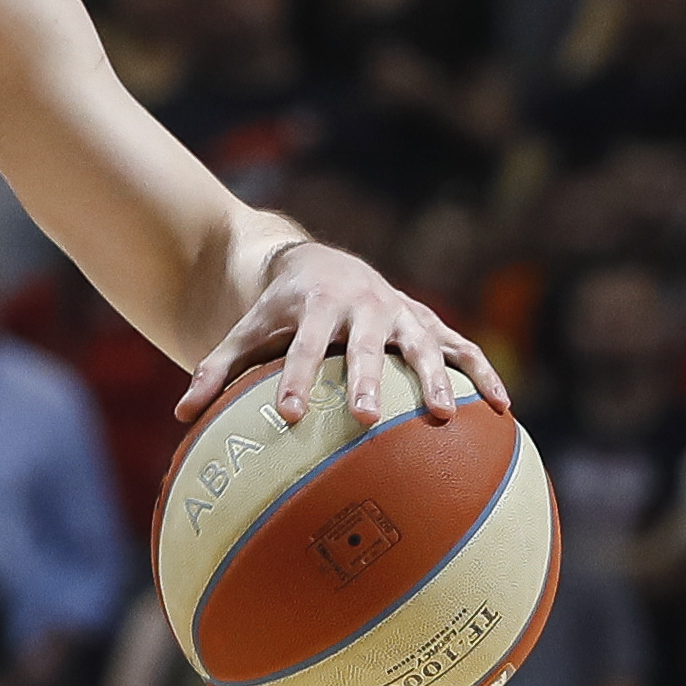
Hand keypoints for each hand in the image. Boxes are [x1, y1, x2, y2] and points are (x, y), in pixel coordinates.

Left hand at [175, 239, 508, 430]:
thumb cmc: (277, 312)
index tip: (290, 415)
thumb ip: (215, 371)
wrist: (321, 265)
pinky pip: (464, 349)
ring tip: (442, 418)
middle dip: (366, 381)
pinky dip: (486, 375)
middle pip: (366, 346)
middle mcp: (364, 307)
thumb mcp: (245, 332)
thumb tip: (181, 417)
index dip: (297, 379)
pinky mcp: (429, 324)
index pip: (304, 347)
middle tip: (363, 419)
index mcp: (316, 308)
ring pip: (423, 346)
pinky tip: (504, 412)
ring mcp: (402, 314)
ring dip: (435, 379)